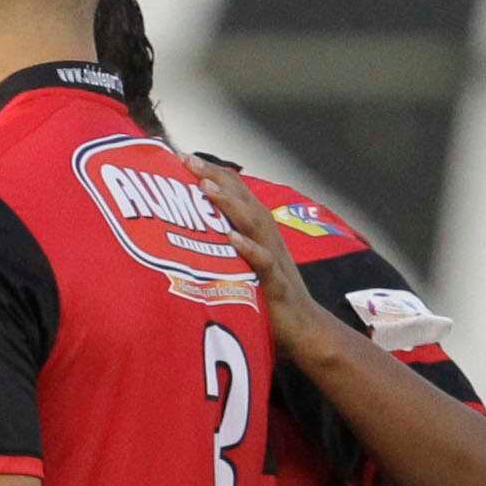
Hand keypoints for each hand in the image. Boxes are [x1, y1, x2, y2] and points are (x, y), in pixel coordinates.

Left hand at [189, 157, 328, 362]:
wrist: (302, 328)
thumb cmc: (267, 295)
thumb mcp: (242, 263)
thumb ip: (225, 244)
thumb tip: (191, 229)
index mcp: (259, 231)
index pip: (236, 194)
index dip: (213, 173)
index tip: (182, 156)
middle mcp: (268, 237)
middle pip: (242, 199)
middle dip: (216, 178)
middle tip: (188, 160)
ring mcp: (273, 258)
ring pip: (252, 223)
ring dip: (229, 204)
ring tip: (205, 188)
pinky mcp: (275, 283)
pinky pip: (262, 262)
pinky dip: (248, 248)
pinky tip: (231, 238)